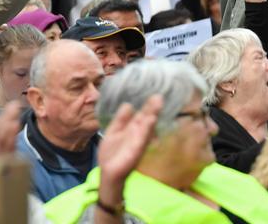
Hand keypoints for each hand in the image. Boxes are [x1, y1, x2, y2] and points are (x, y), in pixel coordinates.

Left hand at [97, 95, 162, 209]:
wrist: (108, 174)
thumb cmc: (111, 154)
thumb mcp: (113, 132)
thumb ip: (120, 119)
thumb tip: (128, 104)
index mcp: (132, 128)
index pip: (142, 114)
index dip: (148, 105)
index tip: (155, 94)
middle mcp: (138, 134)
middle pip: (146, 118)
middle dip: (152, 107)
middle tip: (159, 95)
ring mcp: (138, 142)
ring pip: (146, 126)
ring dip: (152, 115)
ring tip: (157, 103)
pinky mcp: (136, 151)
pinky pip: (142, 139)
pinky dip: (146, 130)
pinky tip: (150, 120)